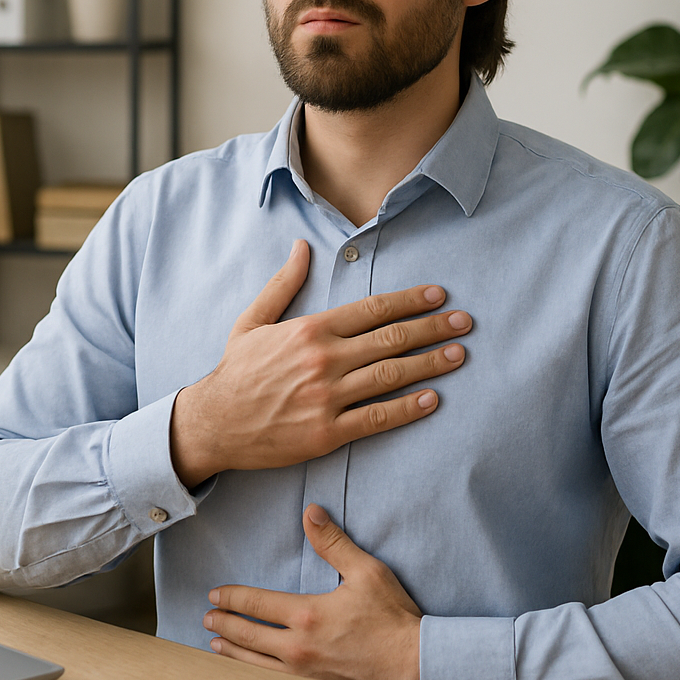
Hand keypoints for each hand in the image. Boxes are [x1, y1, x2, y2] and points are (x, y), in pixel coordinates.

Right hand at [170, 240, 470, 486]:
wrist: (213, 423)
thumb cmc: (236, 371)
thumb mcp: (253, 321)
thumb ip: (283, 284)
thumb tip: (302, 247)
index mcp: (310, 329)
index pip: (373, 309)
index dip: (410, 300)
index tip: (439, 296)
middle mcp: (323, 359)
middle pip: (392, 338)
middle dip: (433, 328)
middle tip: (465, 322)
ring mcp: (327, 397)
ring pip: (391, 376)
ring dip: (430, 364)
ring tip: (459, 355)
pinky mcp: (327, 432)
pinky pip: (377, 418)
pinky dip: (408, 409)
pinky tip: (432, 400)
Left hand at [204, 505, 422, 679]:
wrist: (413, 665)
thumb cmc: (392, 618)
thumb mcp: (366, 571)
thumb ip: (334, 543)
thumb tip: (310, 513)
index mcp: (307, 615)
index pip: (256, 604)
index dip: (232, 597)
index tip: (214, 594)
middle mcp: (298, 647)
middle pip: (248, 635)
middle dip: (223, 624)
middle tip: (206, 618)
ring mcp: (304, 672)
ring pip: (255, 662)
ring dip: (232, 650)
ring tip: (215, 644)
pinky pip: (272, 679)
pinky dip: (252, 671)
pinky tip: (248, 668)